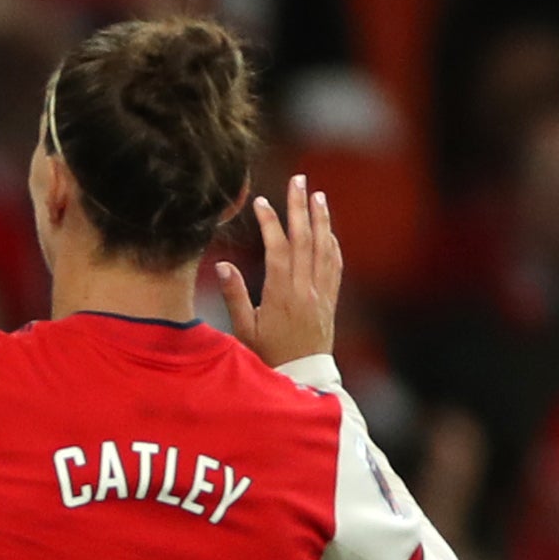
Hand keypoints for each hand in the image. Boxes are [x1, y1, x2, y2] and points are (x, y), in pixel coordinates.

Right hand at [219, 175, 341, 369]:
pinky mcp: (330, 300)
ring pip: (324, 248)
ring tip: (318, 195)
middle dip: (300, 207)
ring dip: (322, 219)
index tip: (261, 202)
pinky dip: (333, 245)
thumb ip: (235, 297)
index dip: (271, 223)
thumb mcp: (244, 331)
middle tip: (298, 180)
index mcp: (281, 296)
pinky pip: (335, 266)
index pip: (278, 249)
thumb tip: (223, 266)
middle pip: (305, 240)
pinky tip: (329, 230)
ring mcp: (321, 294)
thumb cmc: (267, 358)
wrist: (302, 379)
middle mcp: (305, 290)